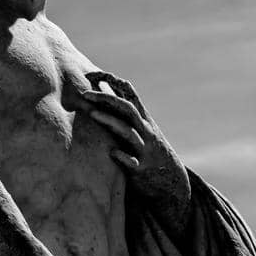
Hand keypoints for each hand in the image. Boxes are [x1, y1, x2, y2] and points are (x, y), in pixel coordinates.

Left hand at [81, 71, 190, 220]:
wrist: (170, 181)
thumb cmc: (146, 149)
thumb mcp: (138, 127)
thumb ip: (121, 109)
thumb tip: (102, 86)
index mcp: (141, 118)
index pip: (128, 92)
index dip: (111, 80)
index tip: (90, 74)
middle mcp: (144, 130)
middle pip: (127, 109)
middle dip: (106, 98)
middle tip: (84, 94)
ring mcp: (143, 149)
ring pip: (128, 132)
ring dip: (111, 122)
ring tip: (92, 114)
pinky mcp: (142, 169)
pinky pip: (132, 162)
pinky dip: (123, 157)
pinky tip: (112, 153)